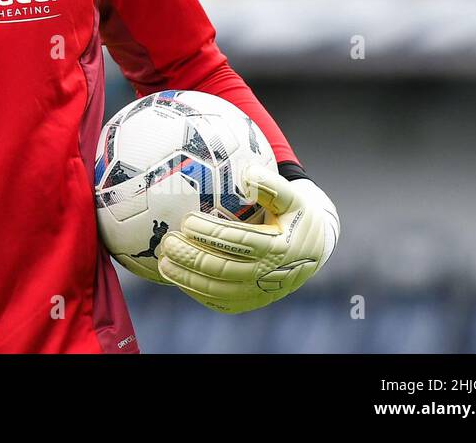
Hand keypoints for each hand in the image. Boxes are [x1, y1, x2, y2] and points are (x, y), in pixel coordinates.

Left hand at [156, 164, 338, 313]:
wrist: (311, 250)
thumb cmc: (295, 217)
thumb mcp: (293, 198)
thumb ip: (272, 185)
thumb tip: (247, 172)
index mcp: (280, 248)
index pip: (240, 242)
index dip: (211, 234)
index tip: (186, 221)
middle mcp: (269, 275)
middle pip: (224, 269)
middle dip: (192, 257)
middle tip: (168, 242)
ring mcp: (259, 293)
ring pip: (217, 290)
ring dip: (187, 278)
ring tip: (164, 262)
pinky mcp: (250, 302)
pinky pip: (219, 302)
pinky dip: (195, 292)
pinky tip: (176, 277)